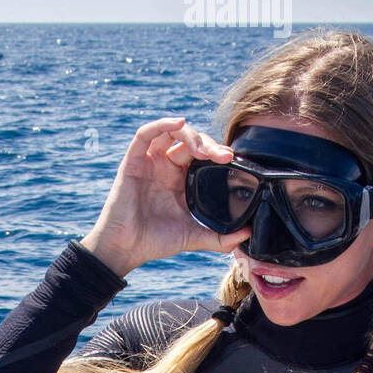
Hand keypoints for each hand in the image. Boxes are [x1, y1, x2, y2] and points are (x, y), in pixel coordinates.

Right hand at [79, 117, 250, 275]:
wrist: (125, 249)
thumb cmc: (154, 242)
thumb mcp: (193, 237)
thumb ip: (220, 238)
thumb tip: (247, 236)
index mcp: (179, 180)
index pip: (201, 155)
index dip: (217, 153)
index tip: (232, 160)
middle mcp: (165, 167)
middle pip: (190, 142)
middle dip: (209, 145)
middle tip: (224, 157)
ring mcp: (149, 162)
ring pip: (171, 133)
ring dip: (191, 134)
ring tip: (203, 149)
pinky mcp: (133, 161)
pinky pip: (145, 134)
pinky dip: (162, 124)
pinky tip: (179, 124)